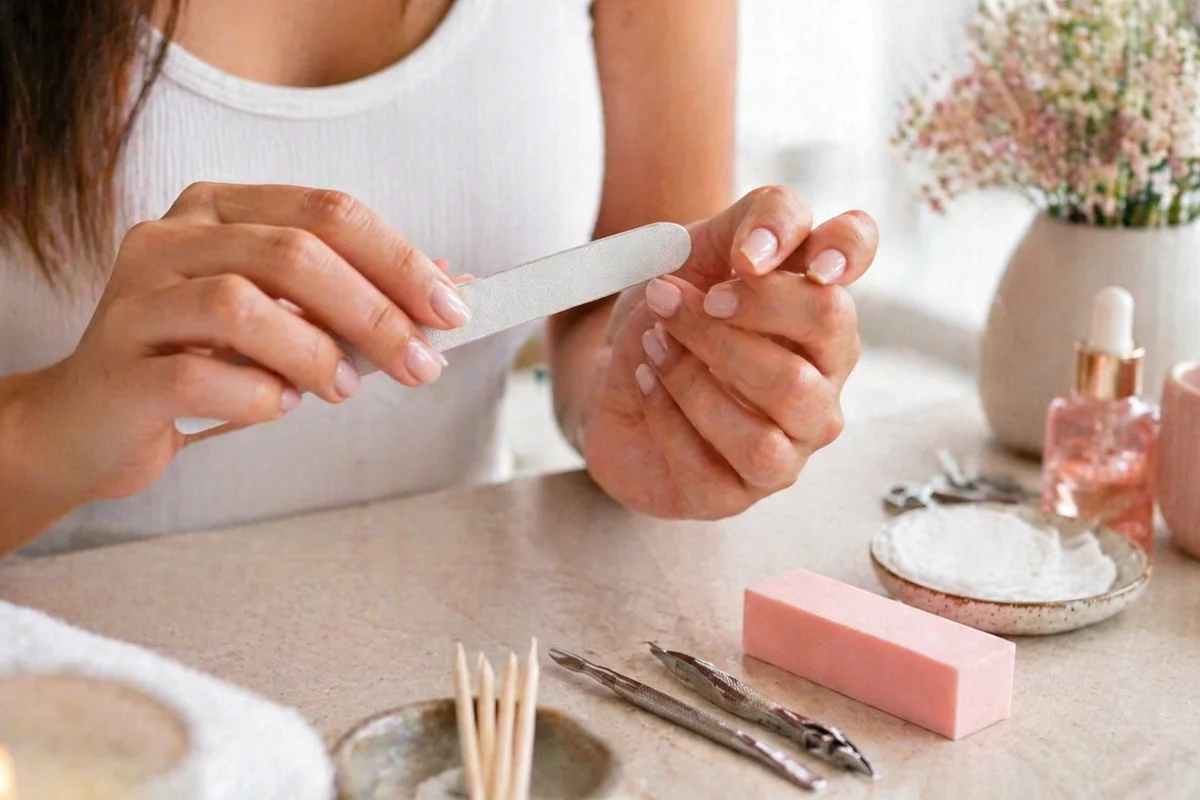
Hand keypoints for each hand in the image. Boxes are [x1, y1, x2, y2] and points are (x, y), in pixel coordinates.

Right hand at [13, 182, 467, 507]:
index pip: (327, 212)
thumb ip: (349, 298)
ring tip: (342, 388)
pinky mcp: (117, 367)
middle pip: (295, 252)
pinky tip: (278, 405)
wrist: (90, 425)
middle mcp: (171, 237)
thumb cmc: (200, 365)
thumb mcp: (281, 320)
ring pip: (243, 306)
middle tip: (423, 364)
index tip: (453, 308)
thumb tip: (449, 287)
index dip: (399, 259)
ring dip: (316, 354)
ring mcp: (136, 298)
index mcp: (220, 209)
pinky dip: (259, 396)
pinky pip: (201, 376)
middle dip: (376, 313)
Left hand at [583, 186, 877, 518]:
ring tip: (654, 348)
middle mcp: (824, 373)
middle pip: (825, 331)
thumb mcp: (696, 250)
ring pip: (779, 410)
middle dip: (733, 315)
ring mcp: (793, 439)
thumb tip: (761, 254)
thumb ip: (747, 225)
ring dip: (696, 372)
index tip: (754, 256)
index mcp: (817, 301)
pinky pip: (718, 461)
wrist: (611, 379)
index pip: (855, 248)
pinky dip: (668, 416)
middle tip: (668, 302)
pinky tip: (647, 389)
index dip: (835, 247)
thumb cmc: (670, 318)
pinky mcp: (742, 488)